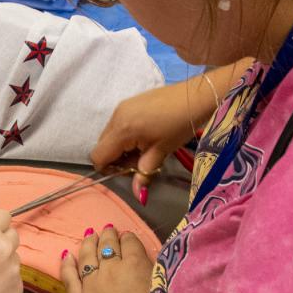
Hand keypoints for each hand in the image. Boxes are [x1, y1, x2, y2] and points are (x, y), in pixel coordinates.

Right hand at [91, 83, 204, 203]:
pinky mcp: (128, 103)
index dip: (108, 169)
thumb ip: (144, 174)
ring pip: (110, 136)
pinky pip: (118, 125)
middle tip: (141, 161)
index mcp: (121, 130)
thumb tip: (138, 196)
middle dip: (117, 159)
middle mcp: (115, 117)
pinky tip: (146, 136)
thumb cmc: (179, 125)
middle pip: (102, 146)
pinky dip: (126, 136)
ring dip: (122, 148)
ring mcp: (121, 108)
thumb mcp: (161, 152)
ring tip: (146, 148)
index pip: (98, 156)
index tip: (129, 171)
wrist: (194, 97)